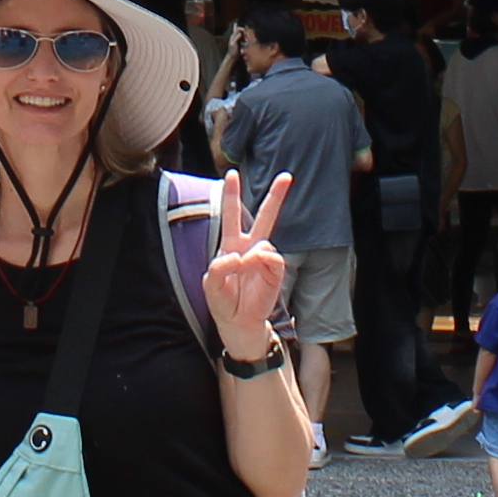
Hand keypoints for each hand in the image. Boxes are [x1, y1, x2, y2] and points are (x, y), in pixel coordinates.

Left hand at [203, 173, 288, 358]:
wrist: (238, 323)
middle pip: (264, 216)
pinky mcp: (275, 270)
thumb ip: (219, 267)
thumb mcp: (210, 284)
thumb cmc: (223, 301)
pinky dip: (261, 262)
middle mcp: (249, 247)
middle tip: (286, 176)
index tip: (232, 173)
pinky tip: (255, 270)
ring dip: (250, 257)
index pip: (231, 214)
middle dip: (276, 196)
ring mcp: (264, 258)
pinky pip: (272, 257)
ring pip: (264, 241)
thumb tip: (242, 256)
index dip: (232, 194)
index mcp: (230, 245)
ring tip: (243, 274)